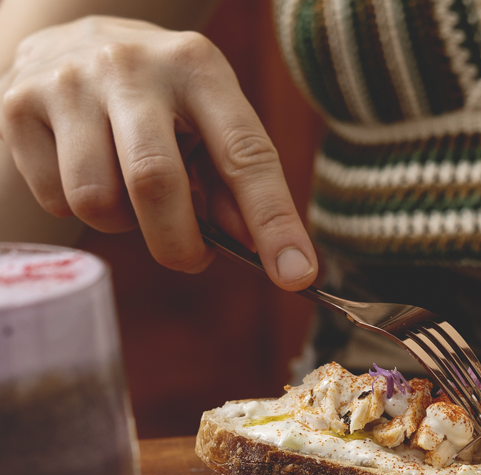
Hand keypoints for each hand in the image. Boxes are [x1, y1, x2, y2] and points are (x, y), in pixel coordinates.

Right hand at [0, 16, 316, 288]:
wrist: (69, 38)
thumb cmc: (162, 97)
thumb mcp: (209, 119)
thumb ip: (234, 182)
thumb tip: (257, 248)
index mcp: (198, 67)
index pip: (245, 154)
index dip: (273, 221)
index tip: (295, 273)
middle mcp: (131, 67)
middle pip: (155, 183)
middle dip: (179, 244)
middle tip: (193, 257)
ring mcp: (68, 83)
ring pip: (96, 200)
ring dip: (125, 225)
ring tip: (134, 198)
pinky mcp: (18, 106)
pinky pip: (55, 197)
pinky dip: (80, 208)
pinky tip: (92, 173)